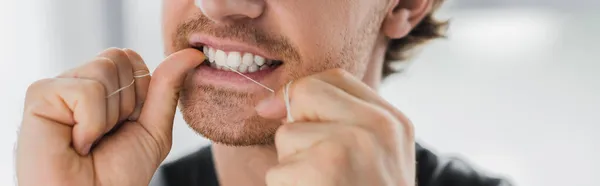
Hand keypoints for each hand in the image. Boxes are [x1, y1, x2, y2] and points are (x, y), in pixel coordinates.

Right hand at [16, 48, 204, 185]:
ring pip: (104, 68)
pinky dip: (91, 123)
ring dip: (109, 115)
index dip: (141, 94)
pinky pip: (86, 90)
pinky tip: (76, 143)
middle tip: (107, 135)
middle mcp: (79, 83)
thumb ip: (168, 88)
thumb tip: (192, 54)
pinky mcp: (40, 94)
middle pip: (119, 58)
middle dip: (126, 102)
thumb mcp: (153, 129)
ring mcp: (58, 87)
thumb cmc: (117, 176)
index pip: (133, 60)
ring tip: (90, 141)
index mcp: (103, 88)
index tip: (128, 124)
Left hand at [256, 69, 414, 185]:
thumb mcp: (374, 158)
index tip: (281, 112)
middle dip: (296, 126)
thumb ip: (340, 122)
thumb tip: (271, 105)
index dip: (302, 92)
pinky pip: (279, 170)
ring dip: (292, 169)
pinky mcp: (323, 167)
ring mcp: (350, 144)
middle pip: (305, 93)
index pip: (335, 77)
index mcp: (393, 121)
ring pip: (287, 136)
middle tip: (316, 166)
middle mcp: (377, 126)